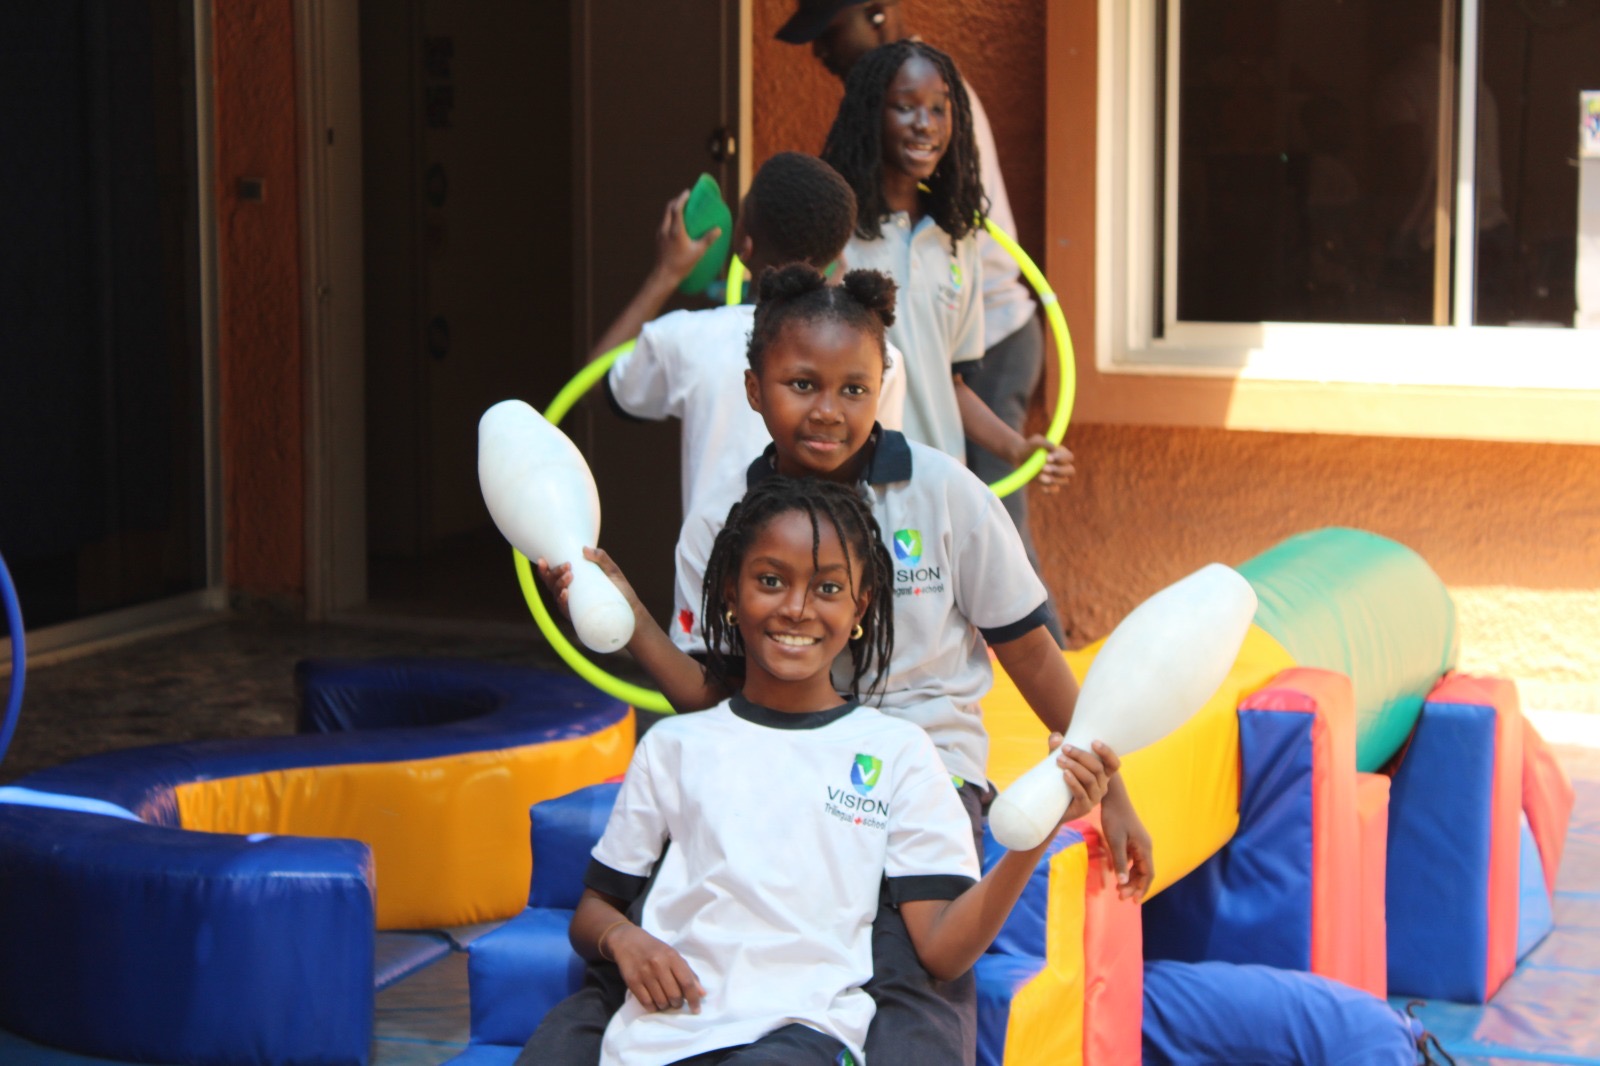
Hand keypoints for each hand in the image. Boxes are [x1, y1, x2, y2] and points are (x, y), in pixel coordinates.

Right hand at [535, 546, 646, 623]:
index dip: (544, 569)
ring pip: (557, 595)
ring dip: (559, 584)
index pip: (553, 576)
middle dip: (555, 573)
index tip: (543, 560)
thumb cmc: (620, 591)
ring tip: (570, 576)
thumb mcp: (612, 570)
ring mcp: (573, 606)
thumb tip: (585, 549)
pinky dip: (563, 601)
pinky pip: (565, 610)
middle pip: (552, 584)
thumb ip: (601, 557)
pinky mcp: (579, 617)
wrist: (631, 611)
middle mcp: (569, 594)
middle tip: (568, 567)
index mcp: (573, 582)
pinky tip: (566, 594)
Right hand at [607, 924, 705, 1012]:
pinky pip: (646, 1003)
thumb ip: (689, 974)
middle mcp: (658, 964)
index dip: (693, 999)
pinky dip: (653, 1007)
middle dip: (677, 1003)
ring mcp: (644, 973)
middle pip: (674, 995)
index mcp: (672, 956)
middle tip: (676, 1001)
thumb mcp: (674, 956)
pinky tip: (654, 1002)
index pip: (687, 982)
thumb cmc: (655, 949)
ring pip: (661, 1001)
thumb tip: (702, 994)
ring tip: (665, 1000)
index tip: (696, 1010)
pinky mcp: (632, 981)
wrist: (628, 941)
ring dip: (665, 1006)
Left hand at [653, 190, 721, 285]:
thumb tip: (718, 229)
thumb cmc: (682, 265)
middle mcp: (665, 229)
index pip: (677, 208)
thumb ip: (708, 239)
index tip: (688, 192)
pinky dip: (670, 218)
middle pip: (668, 208)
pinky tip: (677, 223)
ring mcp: (660, 233)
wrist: (664, 276)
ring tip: (683, 209)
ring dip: (673, 209)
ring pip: (665, 215)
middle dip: (677, 201)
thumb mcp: (698, 252)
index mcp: (676, 230)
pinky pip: (664, 222)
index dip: (682, 198)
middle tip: (686, 198)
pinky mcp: (658, 238)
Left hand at [1010, 434, 1074, 491]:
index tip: (1047, 458)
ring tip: (1040, 476)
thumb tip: (1054, 447)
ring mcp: (1057, 475)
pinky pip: (1055, 490)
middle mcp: (1062, 465)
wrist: (1020, 456)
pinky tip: (1042, 487)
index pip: (1069, 457)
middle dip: (1058, 470)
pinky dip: (1050, 490)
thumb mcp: (1035, 441)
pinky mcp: (1049, 484)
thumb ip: (1044, 442)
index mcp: (1062, 453)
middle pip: (1070, 470)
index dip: (1061, 458)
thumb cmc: (1029, 446)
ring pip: (1064, 481)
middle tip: (1043, 467)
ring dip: (1053, 479)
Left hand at [1048, 733, 1111, 824]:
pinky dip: (1073, 782)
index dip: (1107, 753)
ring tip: (1060, 760)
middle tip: (1065, 748)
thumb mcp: (1058, 760)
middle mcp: (1102, 785)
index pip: (1113, 763)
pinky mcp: (1084, 808)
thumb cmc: (1058, 779)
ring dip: (1075, 767)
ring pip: (1090, 779)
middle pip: (1098, 768)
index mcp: (1102, 773)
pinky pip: (1081, 794)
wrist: (1050, 807)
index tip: (1094, 742)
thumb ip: (1057, 748)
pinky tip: (1064, 774)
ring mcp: (1094, 798)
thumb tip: (1056, 737)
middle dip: (1081, 756)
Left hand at [1099, 781, 1154, 901]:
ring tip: (1118, 890)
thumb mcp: (1114, 841)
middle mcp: (1145, 847)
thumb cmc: (1114, 818)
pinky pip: (1132, 859)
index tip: (1133, 901)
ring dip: (1130, 879)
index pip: (1148, 874)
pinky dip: (1126, 869)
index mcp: (1144, 848)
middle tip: (1120, 897)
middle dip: (1134, 886)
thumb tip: (1123, 883)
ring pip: (1138, 866)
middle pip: (1143, 872)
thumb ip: (1119, 862)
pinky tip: (1116, 875)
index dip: (1142, 888)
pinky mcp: (1132, 840)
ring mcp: (1139, 843)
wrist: (1113, 798)